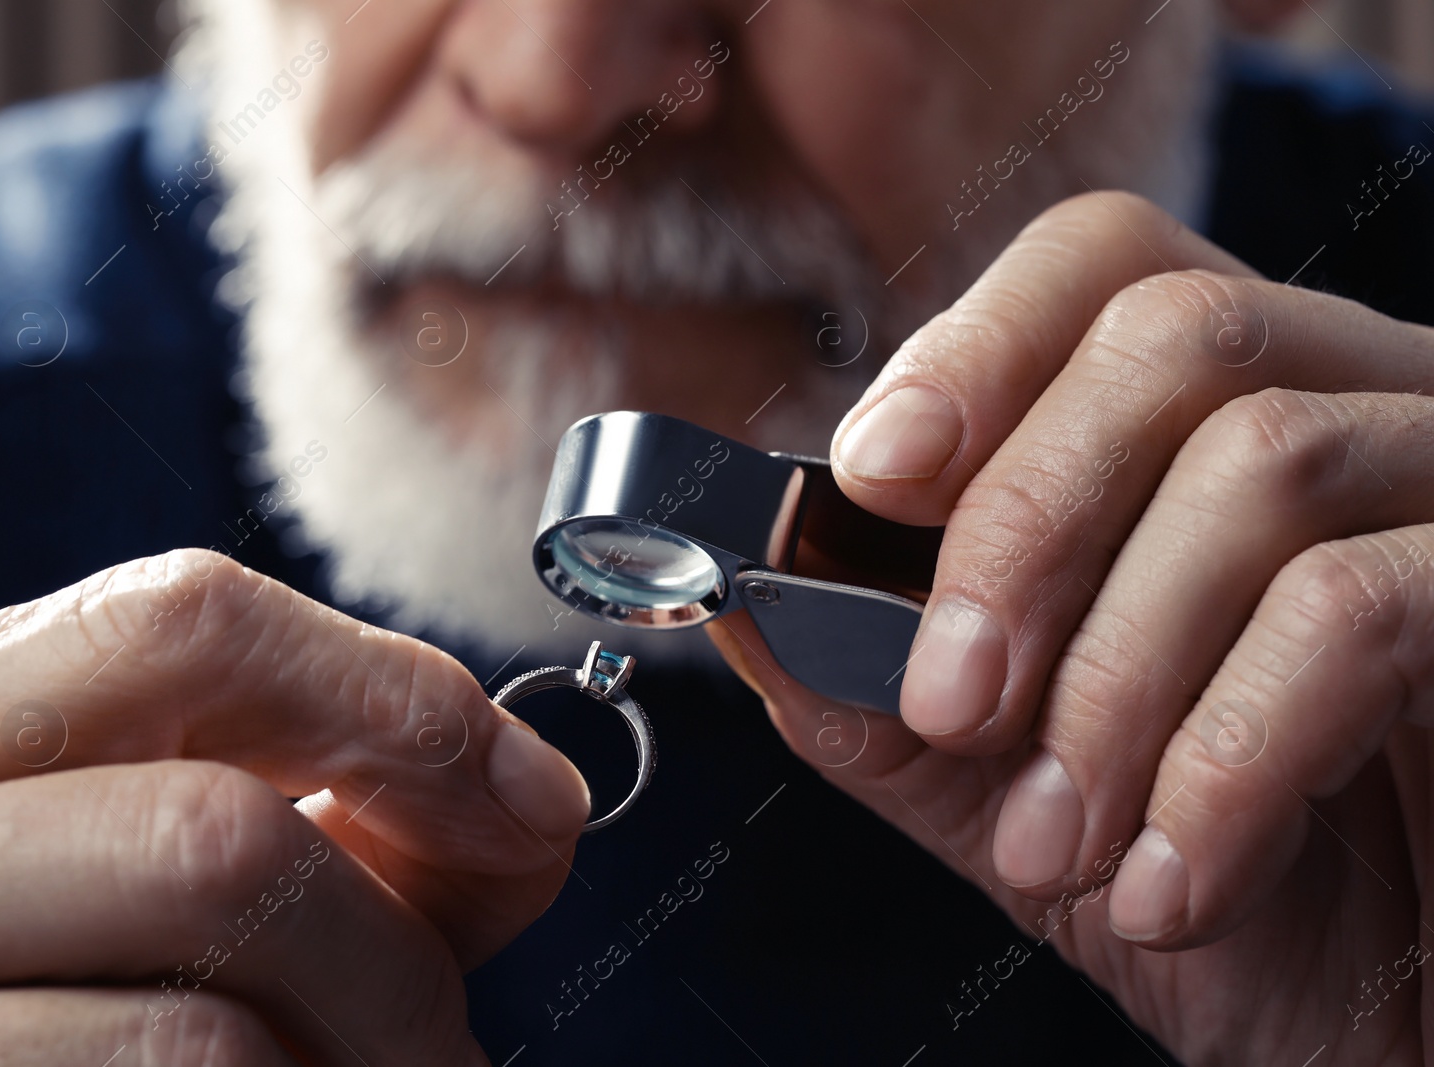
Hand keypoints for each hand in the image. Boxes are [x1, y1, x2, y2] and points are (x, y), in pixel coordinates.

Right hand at [0, 549, 588, 1064]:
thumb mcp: (68, 809)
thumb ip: (289, 787)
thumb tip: (527, 812)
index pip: (186, 630)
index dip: (398, 701)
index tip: (531, 797)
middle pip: (216, 845)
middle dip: (395, 947)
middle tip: (449, 1028)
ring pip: (199, 1038)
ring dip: (351, 1063)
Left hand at [712, 192, 1433, 1063]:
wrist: (1380, 1030)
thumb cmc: (1195, 873)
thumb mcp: (999, 780)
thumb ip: (873, 687)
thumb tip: (741, 602)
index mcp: (1222, 410)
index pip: (1106, 263)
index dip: (977, 346)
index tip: (874, 477)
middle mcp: (1359, 403)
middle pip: (1174, 337)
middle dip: (1022, 528)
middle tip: (953, 706)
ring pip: (1264, 463)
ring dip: (1114, 680)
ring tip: (1057, 850)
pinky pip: (1361, 610)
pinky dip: (1226, 761)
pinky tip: (1168, 887)